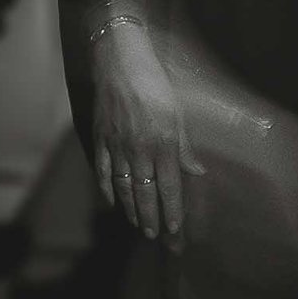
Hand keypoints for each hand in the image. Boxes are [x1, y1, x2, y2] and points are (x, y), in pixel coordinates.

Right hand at [88, 11, 196, 249]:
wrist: (120, 62)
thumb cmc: (155, 84)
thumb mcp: (178, 114)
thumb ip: (185, 147)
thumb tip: (196, 172)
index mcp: (163, 144)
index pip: (169, 188)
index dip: (172, 212)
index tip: (175, 231)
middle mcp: (139, 151)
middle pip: (145, 194)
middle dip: (152, 218)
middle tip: (157, 236)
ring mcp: (116, 147)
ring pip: (124, 187)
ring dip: (131, 209)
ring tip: (138, 225)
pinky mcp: (100, 139)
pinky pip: (103, 171)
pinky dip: (107, 189)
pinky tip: (112, 202)